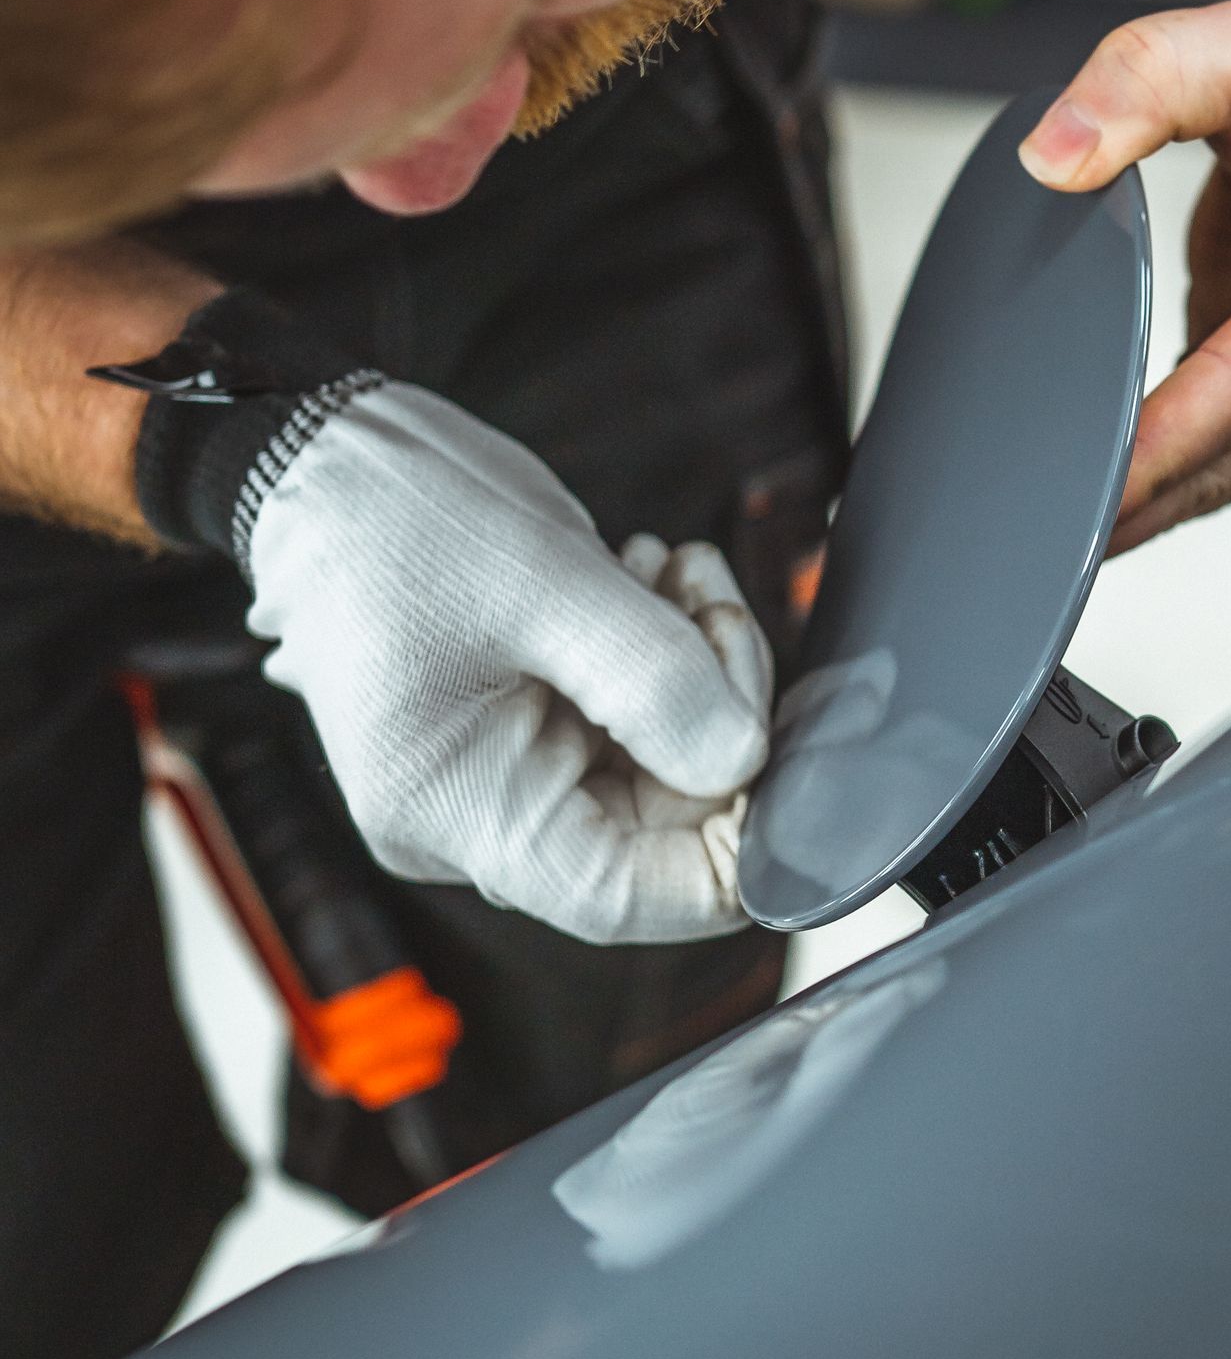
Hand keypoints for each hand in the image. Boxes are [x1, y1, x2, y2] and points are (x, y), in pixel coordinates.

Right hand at [243, 383, 772, 943]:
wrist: (326, 460)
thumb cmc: (395, 517)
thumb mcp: (544, 582)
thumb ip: (654, 679)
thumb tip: (745, 761)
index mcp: (457, 811)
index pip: (623, 898)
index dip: (726, 846)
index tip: (775, 740)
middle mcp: (477, 819)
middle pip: (657, 826)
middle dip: (713, 716)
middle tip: (710, 599)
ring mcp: (501, 777)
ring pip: (656, 767)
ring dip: (691, 670)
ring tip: (670, 569)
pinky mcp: (522, 733)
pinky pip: (628, 726)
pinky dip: (660, 658)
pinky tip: (645, 577)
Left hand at [1019, 0, 1230, 550]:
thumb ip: (1142, 83)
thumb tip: (1051, 159)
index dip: (1153, 457)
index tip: (1077, 504)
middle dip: (1132, 503)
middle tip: (1024, 540)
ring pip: (1228, 475)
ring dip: (1145, 503)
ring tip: (1043, 529)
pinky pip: (1224, 456)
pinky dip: (1162, 472)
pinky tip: (1091, 484)